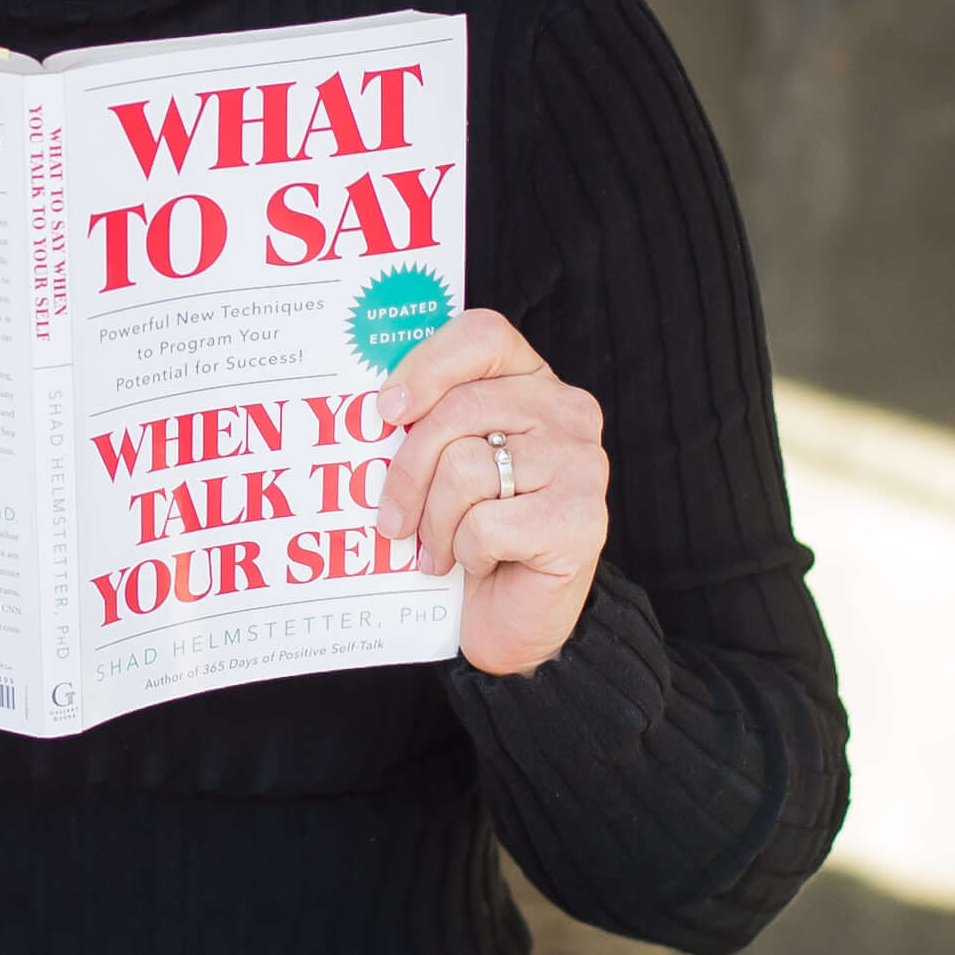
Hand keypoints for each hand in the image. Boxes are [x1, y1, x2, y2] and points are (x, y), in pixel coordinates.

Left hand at [373, 310, 608, 676]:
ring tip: (439, 548)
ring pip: (465, 470)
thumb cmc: (474, 534)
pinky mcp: (582, 520)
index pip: (483, 335)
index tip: (386, 412)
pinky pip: (485, 523)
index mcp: (534, 383)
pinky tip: (480, 563)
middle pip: (459, 410)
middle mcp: (569, 412)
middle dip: (408, 471)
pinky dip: (467, 551)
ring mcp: (582, 465)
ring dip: (435, 522)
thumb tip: (373, 413)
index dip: (427, 365)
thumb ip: (428, 425)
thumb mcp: (447, 465)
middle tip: (391, 519)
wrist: (516, 618)